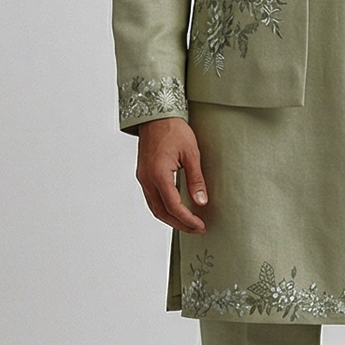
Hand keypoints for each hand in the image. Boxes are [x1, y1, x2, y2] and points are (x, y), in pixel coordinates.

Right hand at [135, 117, 207, 233]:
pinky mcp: (143, 175)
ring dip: (171, 219)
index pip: (173, 206)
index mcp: (159, 175)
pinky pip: (152, 198)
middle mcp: (147, 179)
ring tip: (188, 223)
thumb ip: (196, 180)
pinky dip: (164, 208)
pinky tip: (175, 210)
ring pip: (155, 208)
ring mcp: (143, 178)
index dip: (187, 219)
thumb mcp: (191, 154)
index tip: (200, 226)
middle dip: (179, 224)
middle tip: (196, 229)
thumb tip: (201, 201)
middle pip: (161, 212)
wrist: (156, 116)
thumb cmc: (173, 130)